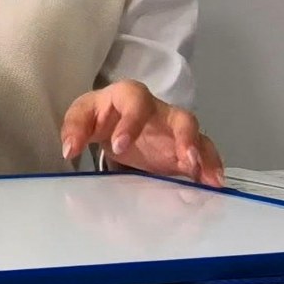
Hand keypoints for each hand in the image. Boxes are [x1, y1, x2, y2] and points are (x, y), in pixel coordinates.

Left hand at [60, 80, 224, 186]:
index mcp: (130, 96)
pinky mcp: (184, 149)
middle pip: (180, 117)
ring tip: (208, 179)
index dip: (131, 122)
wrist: (111, 121)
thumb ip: (74, 130)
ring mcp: (175, 130)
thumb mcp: (82, 117)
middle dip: (185, 137)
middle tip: (185, 160)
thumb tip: (69, 149)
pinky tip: (213, 186)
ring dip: (204, 156)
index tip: (120, 147)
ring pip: (199, 139)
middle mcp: (159, 111)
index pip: (135, 101)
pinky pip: (204, 154)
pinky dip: (211, 168)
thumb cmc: (99, 116)